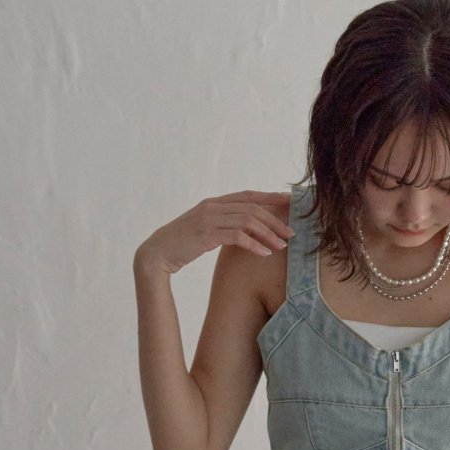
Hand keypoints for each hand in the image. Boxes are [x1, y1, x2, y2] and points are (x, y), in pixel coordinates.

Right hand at [134, 190, 294, 274]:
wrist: (157, 254)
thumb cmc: (183, 244)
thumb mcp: (206, 230)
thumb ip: (224, 225)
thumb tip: (247, 230)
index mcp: (214, 202)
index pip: (248, 195)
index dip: (270, 197)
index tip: (290, 202)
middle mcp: (213, 206)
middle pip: (252, 207)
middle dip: (275, 219)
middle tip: (292, 232)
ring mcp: (209, 219)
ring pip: (248, 220)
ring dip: (268, 233)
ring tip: (282, 245)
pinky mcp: (206, 234)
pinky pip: (237, 236)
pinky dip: (254, 244)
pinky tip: (265, 253)